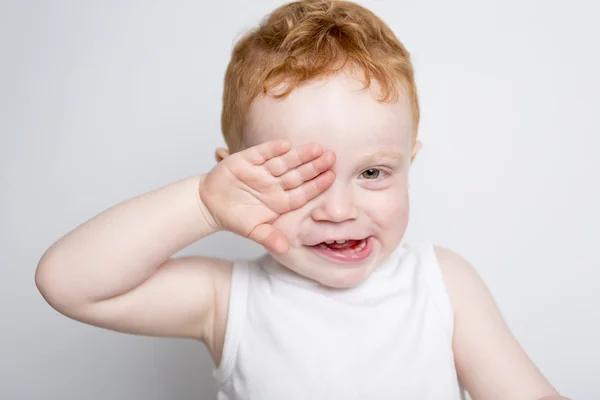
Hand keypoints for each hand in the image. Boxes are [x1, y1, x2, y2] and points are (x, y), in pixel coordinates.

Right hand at [199, 139, 334, 253]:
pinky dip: (272, 149)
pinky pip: (262, 153)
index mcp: (280, 200)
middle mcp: (274, 184)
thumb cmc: (235, 217)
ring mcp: (262, 171)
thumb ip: (269, 238)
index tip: (332, 177)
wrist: (210, 205)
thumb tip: (284, 249)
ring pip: (284, 161)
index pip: (303, 192)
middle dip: (314, 166)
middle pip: (298, 174)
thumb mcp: (252, 231)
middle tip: (332, 157)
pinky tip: (285, 144)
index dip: (317, 185)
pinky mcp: (246, 160)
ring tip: (316, 148)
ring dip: (300, 154)